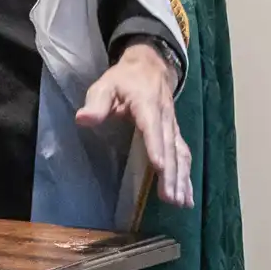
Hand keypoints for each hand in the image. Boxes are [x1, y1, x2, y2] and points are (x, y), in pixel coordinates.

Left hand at [76, 42, 191, 208]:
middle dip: (171, 173)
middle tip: (170, 197)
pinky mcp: (175, 134)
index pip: (152, 127)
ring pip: (180, 154)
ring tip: (181, 203)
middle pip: (169, 147)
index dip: (156, 146)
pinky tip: (187, 197)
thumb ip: (96, 103)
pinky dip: (186, 177)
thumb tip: (83, 119)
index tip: (159, 166)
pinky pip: (183, 156)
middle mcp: (165, 118)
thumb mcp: (105, 85)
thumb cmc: (124, 79)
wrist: (150, 66)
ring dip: (182, 179)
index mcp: (147, 104)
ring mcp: (173, 127)